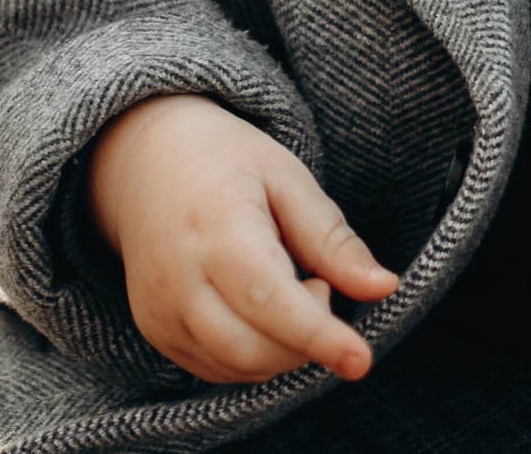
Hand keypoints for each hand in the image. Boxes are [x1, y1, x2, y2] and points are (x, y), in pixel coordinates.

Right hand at [87, 95, 398, 383]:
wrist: (148, 161)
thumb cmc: (227, 163)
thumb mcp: (288, 179)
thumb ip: (332, 239)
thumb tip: (383, 287)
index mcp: (217, 230)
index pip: (270, 301)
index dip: (318, 336)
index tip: (360, 360)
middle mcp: (178, 280)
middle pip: (254, 348)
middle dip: (308, 339)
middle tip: (321, 284)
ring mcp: (159, 312)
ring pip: (236, 367)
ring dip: (284, 350)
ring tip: (291, 288)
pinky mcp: (156, 331)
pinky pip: (216, 368)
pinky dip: (255, 355)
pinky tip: (264, 311)